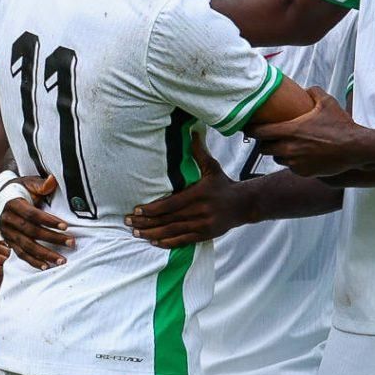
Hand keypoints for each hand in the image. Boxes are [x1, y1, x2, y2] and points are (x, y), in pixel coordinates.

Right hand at [0, 174, 73, 269]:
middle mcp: (7, 219)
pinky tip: (46, 267)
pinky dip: (33, 261)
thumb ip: (41, 184)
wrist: (1, 197)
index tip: (66, 226)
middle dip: (52, 238)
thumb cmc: (21, 189)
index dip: (49, 221)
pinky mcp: (8, 241)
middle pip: (31, 231)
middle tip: (71, 243)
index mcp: (13, 204)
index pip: (32, 215)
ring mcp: (7, 232)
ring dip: (45, 254)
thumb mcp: (29, 183)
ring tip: (62, 260)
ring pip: (26, 245)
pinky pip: (20, 253)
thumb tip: (53, 180)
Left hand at [127, 134, 247, 248]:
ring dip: (153, 234)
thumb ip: (199, 152)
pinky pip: (184, 240)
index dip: (151, 209)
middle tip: (128, 223)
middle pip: (168, 219)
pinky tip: (155, 242)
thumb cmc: (224, 184)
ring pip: (173, 231)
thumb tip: (193, 132)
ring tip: (137, 234)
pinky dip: (168, 242)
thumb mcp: (212, 167)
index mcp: (198, 195)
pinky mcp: (206, 234)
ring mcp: (203, 225)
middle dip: (146, 223)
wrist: (245, 204)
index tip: (136, 211)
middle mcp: (200, 211)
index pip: (170, 204)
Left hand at [252, 91, 360, 174]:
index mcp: (289, 130)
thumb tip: (306, 89)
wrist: (356, 149)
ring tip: (288, 147)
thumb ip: (313, 92)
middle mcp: (288, 148)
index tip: (249, 128)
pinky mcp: (304, 172)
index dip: (250, 130)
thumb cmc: (341, 125)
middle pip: (263, 148)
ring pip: (277, 159)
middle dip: (265, 143)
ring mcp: (296, 163)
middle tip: (270, 138)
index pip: (258, 132)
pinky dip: (294, 163)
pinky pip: (291, 168)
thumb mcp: (327, 102)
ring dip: (279, 153)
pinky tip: (303, 156)